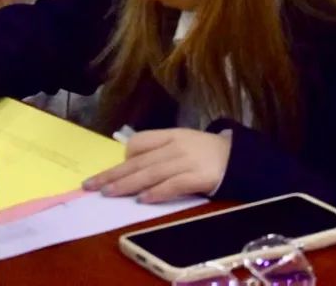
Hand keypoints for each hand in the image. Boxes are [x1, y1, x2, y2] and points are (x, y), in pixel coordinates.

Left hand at [83, 128, 230, 202]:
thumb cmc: (208, 154)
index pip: (140, 142)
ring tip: (109, 193)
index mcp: (171, 136)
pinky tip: (142, 200)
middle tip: (92, 186)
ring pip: (151, 173)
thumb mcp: (183, 143)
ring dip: (127, 184)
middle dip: (113, 174)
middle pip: (139, 161)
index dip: (123, 158)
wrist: (243, 160)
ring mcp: (187, 161)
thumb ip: (160, 151)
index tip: (108, 173)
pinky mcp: (199, 177)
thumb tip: (130, 164)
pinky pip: (174, 185)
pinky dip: (157, 192)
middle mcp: (176, 146)